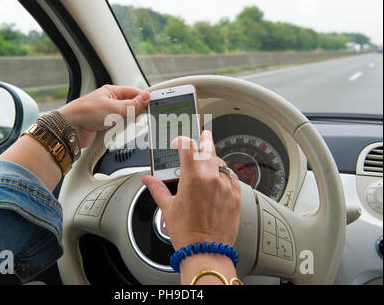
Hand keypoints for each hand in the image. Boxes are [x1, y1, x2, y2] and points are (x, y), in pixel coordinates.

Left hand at [58, 85, 149, 146]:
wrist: (69, 129)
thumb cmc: (85, 112)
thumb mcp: (114, 107)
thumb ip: (132, 105)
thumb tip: (146, 97)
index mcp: (112, 92)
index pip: (134, 92)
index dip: (145, 98)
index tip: (154, 105)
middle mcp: (110, 102)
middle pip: (132, 106)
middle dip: (136, 113)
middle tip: (143, 118)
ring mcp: (107, 115)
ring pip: (126, 119)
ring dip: (127, 124)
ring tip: (126, 125)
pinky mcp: (105, 127)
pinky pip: (119, 129)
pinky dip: (120, 131)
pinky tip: (120, 132)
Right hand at [142, 130, 240, 250]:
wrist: (206, 251)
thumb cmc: (187, 233)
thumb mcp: (168, 208)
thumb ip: (157, 189)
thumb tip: (149, 181)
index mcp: (192, 178)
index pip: (188, 146)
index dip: (183, 139)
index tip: (179, 141)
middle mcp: (211, 178)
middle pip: (208, 148)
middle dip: (204, 139)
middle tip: (204, 134)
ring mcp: (225, 186)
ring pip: (221, 162)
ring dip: (214, 158)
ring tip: (209, 159)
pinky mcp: (235, 196)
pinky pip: (232, 177)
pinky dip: (226, 173)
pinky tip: (221, 175)